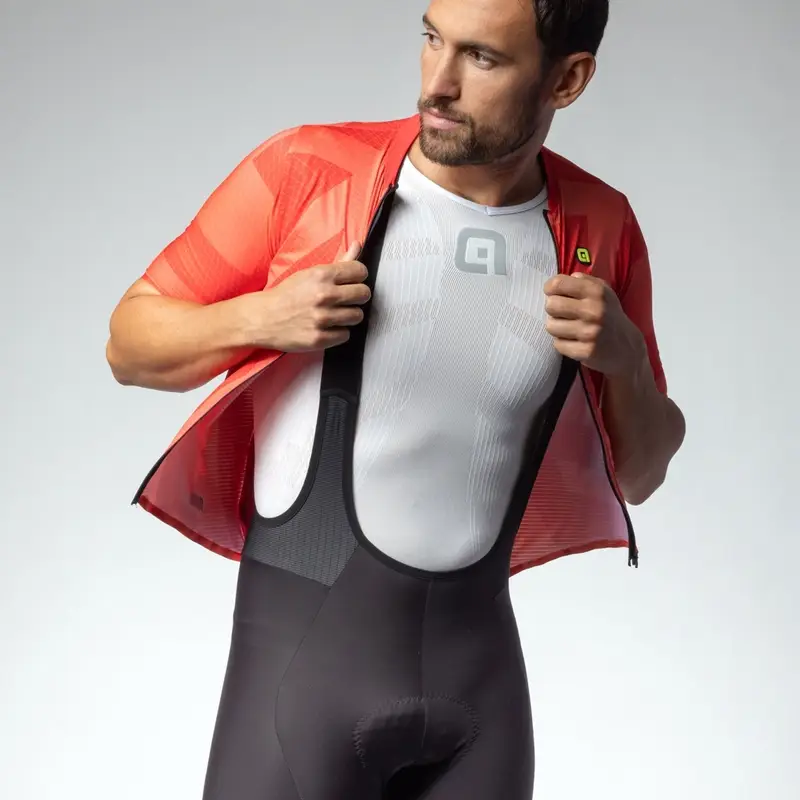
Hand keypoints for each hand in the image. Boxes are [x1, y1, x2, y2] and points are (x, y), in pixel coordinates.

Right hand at [239, 242, 370, 350]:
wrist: (262, 318)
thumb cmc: (287, 295)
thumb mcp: (310, 273)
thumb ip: (339, 261)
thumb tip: (358, 245)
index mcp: (322, 275)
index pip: (360, 271)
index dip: (358, 277)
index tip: (352, 282)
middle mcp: (323, 295)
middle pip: (364, 294)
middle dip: (357, 297)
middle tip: (345, 300)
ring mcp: (322, 318)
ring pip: (357, 316)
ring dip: (348, 316)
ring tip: (335, 314)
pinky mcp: (319, 338)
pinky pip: (345, 335)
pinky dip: (338, 332)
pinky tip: (327, 327)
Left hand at [543, 272, 644, 376]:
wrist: (626, 347)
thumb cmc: (608, 315)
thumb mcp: (602, 291)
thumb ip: (582, 281)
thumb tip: (558, 282)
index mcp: (596, 292)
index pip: (558, 284)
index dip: (550, 288)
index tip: (553, 293)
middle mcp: (594, 310)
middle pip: (551, 305)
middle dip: (553, 309)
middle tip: (562, 312)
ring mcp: (590, 332)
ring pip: (551, 326)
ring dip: (557, 327)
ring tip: (569, 327)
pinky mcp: (585, 351)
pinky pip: (558, 344)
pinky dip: (563, 343)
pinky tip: (574, 340)